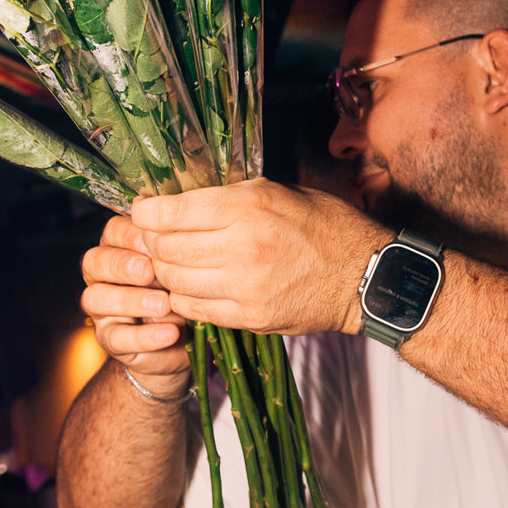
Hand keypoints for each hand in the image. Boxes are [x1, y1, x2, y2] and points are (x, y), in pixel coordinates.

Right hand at [80, 218, 189, 389]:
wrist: (182, 339)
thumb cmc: (179, 290)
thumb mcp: (180, 267)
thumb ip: (174, 251)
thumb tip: (186, 235)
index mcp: (120, 248)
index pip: (112, 232)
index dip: (129, 236)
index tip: (156, 243)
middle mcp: (103, 276)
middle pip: (94, 262)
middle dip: (120, 265)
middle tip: (149, 271)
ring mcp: (102, 309)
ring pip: (96, 299)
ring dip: (130, 301)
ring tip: (164, 305)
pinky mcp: (109, 339)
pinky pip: (115, 338)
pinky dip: (144, 336)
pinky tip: (169, 333)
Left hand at [127, 180, 390, 335]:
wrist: (363, 275)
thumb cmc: (324, 224)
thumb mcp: (277, 191)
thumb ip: (228, 195)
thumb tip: (180, 199)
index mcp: (248, 206)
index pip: (171, 213)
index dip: (147, 212)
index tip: (144, 210)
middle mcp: (242, 246)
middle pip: (166, 249)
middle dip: (152, 242)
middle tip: (155, 236)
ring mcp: (244, 286)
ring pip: (175, 281)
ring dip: (166, 271)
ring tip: (173, 260)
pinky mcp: (250, 316)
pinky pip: (195, 308)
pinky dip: (184, 297)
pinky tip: (192, 285)